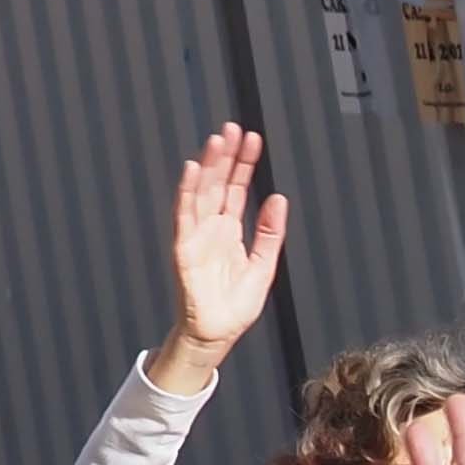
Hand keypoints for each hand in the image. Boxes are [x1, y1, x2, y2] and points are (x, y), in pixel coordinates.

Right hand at [163, 124, 289, 368]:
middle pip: (218, 183)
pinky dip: (186, 193)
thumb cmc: (234, 306)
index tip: (252, 139)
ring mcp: (196, 236)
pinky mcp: (184, 249)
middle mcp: (212, 227)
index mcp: (230, 230)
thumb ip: (270, 233)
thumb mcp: (263, 266)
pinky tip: (192, 170)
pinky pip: (184, 216)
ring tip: (217, 140)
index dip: (244, 164)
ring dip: (208, 166)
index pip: (237, 188)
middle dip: (226, 156)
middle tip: (233, 128)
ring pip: (201, 192)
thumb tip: (280, 199)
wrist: (216, 335)